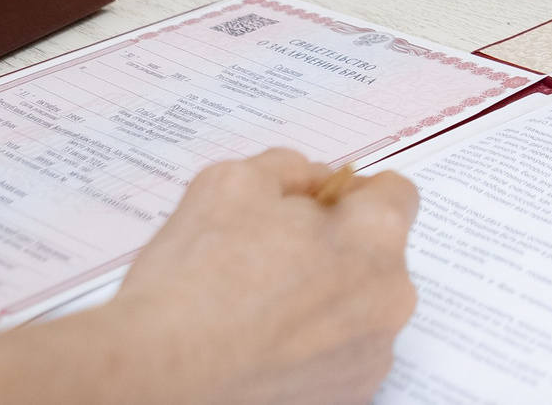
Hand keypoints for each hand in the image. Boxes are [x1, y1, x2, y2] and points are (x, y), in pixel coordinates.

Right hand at [110, 149, 418, 404]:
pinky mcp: (344, 398)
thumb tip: (310, 182)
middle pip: (375, 254)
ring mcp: (369, 358)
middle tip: (270, 256)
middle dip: (333, 247)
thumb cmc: (195, 283)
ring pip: (356, 309)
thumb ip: (289, 169)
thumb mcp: (232, 182)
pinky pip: (338, 356)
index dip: (348, 193)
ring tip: (257, 307)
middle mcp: (387, 301)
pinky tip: (261, 346)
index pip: (393, 194)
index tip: (312, 205)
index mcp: (376, 237)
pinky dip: (310, 348)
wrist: (158, 376)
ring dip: (322, 300)